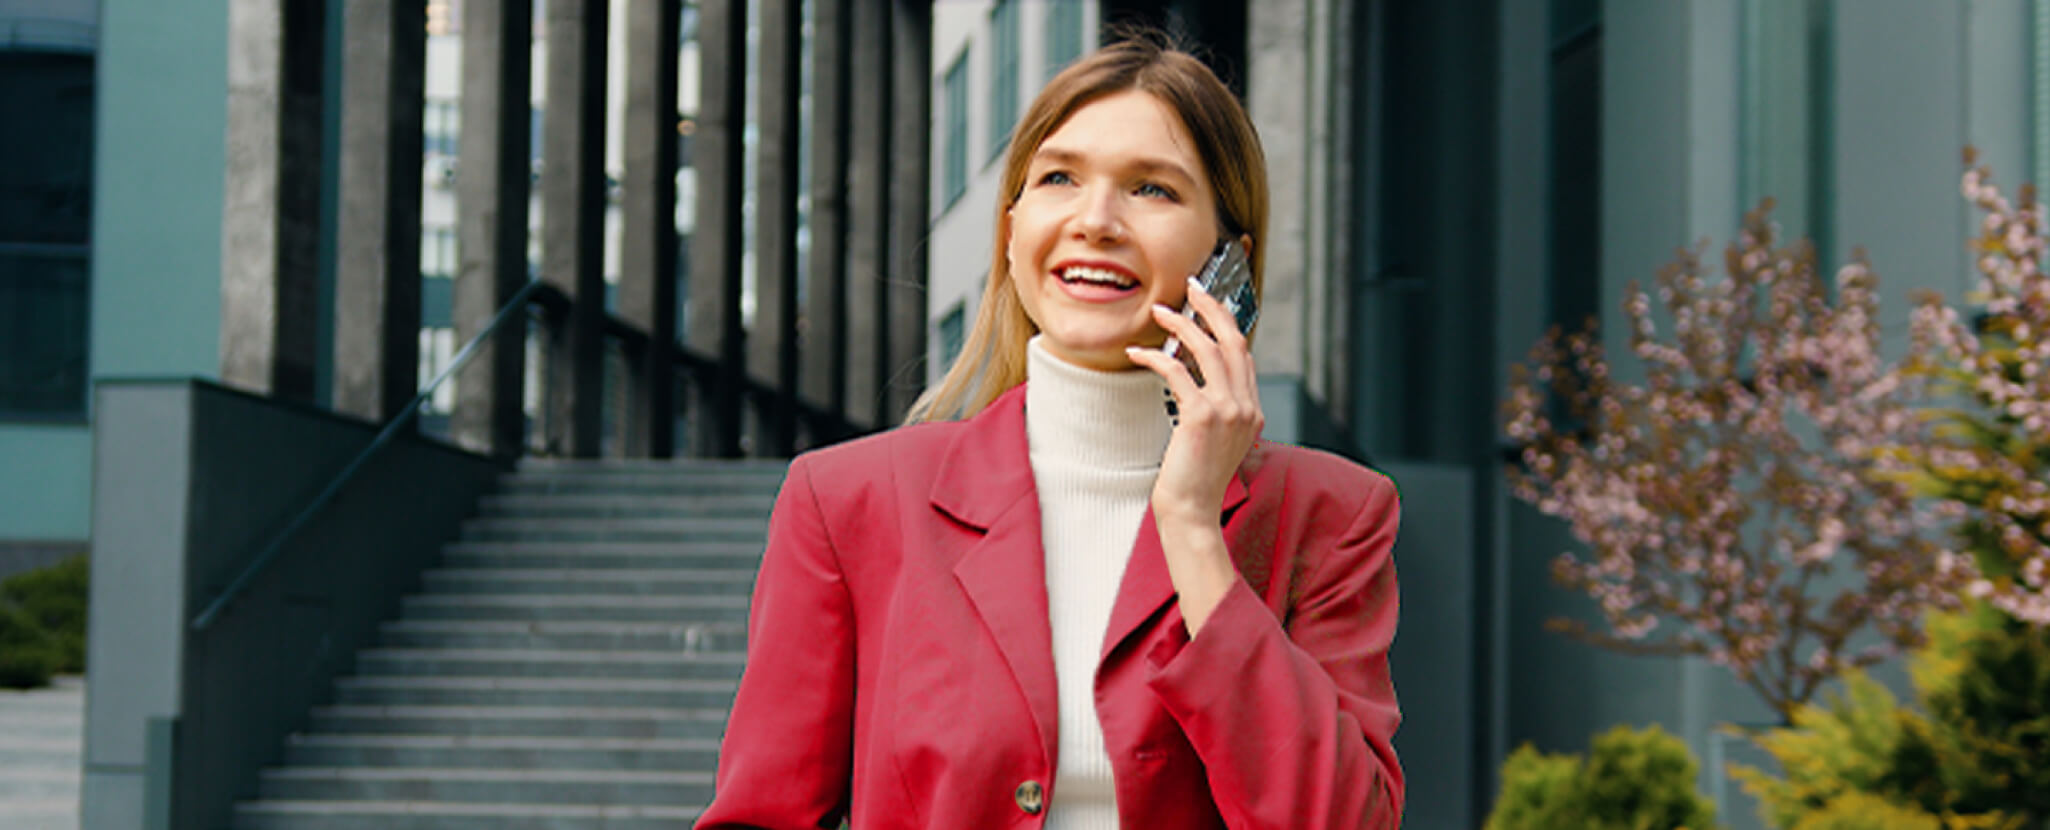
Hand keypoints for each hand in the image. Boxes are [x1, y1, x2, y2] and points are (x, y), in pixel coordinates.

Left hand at [1124, 277, 1264, 634]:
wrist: (1193, 513)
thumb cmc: (1195, 481)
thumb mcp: (1216, 443)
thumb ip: (1217, 413)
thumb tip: (1194, 385)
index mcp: (1252, 411)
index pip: (1242, 355)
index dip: (1226, 324)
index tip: (1207, 304)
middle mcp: (1246, 406)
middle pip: (1233, 341)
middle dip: (1212, 308)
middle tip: (1190, 287)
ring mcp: (1228, 410)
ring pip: (1207, 349)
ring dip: (1181, 324)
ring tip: (1159, 311)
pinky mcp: (1201, 416)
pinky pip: (1177, 371)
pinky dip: (1155, 357)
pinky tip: (1137, 351)